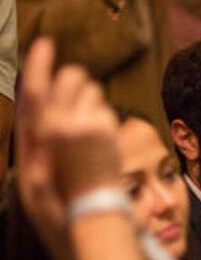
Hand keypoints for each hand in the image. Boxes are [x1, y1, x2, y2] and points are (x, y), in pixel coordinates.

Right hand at [16, 38, 122, 259]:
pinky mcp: (102, 129)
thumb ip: (40, 142)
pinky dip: (106, 121)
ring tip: (91, 134)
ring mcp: (79, 126)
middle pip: (68, 79)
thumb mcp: (40, 174)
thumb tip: (45, 116)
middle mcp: (54, 127)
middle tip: (81, 95)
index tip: (46, 43)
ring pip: (91, 90)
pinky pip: (107, 110)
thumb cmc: (65, 203)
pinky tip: (104, 144)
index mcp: (36, 138)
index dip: (39, 66)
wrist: (91, 216)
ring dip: (92, 102)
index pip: (34, 93)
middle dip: (75, 80)